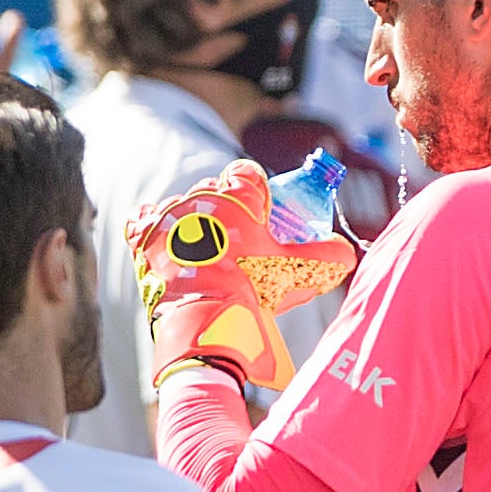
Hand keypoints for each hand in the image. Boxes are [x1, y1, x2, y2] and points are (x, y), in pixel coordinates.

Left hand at [124, 162, 355, 391]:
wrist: (207, 318)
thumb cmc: (255, 290)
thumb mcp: (300, 272)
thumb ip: (327, 256)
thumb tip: (345, 253)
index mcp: (236, 195)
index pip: (246, 173)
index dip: (257, 190)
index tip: (262, 211)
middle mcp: (199, 197)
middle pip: (214, 189)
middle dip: (227, 207)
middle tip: (241, 238)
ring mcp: (168, 215)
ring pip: (183, 205)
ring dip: (195, 219)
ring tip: (208, 249)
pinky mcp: (145, 237)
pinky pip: (145, 219)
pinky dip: (155, 225)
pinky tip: (169, 237)